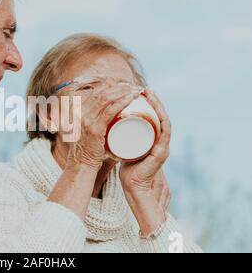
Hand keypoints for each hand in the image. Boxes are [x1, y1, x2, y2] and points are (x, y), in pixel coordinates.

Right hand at [65, 78, 142, 172]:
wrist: (81, 166)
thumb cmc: (88, 151)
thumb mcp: (87, 132)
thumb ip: (95, 123)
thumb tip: (111, 118)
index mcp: (78, 111)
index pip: (95, 92)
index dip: (110, 86)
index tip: (124, 86)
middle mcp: (80, 113)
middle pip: (101, 92)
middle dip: (119, 86)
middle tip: (133, 86)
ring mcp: (86, 120)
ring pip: (106, 98)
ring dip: (123, 91)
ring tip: (136, 90)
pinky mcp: (94, 129)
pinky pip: (110, 111)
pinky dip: (122, 102)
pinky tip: (131, 98)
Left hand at [119, 89, 171, 234]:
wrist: (133, 185)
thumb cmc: (127, 166)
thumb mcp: (126, 147)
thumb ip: (122, 138)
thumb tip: (108, 124)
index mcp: (155, 138)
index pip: (155, 117)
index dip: (151, 102)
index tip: (141, 90)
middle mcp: (161, 141)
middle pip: (161, 116)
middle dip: (155, 100)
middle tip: (145, 89)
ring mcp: (163, 146)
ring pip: (164, 121)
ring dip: (159, 106)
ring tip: (149, 94)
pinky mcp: (161, 153)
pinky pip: (165, 133)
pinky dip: (162, 120)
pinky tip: (159, 110)